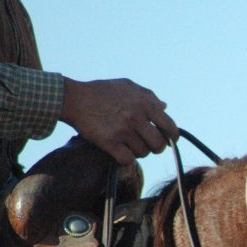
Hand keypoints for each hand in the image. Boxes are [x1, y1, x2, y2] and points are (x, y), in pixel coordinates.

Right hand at [59, 77, 178, 165]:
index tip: (169, 141)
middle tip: (148, 146)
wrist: (74, 98)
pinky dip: (126, 159)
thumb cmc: (101, 91)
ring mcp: (122, 130)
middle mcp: (136, 117)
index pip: (170, 127)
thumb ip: (148, 96)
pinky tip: (121, 152)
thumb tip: (165, 107)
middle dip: (156, 148)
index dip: (172, 137)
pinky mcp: (109, 142)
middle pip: (159, 145)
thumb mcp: (127, 86)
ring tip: (130, 145)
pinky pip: (127, 160)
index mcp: (144, 104)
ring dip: (139, 152)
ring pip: (143, 153)